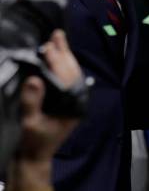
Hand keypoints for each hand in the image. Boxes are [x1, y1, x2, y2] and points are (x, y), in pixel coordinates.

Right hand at [16, 30, 81, 162]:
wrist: (34, 157)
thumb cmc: (34, 142)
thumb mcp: (30, 124)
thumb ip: (32, 102)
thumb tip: (33, 79)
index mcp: (73, 105)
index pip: (66, 77)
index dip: (57, 60)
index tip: (49, 46)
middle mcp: (76, 99)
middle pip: (72, 70)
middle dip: (64, 51)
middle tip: (58, 34)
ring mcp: (72, 98)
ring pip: (71, 71)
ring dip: (64, 54)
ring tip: (57, 38)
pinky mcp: (65, 99)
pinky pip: (66, 77)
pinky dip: (61, 64)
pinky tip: (56, 54)